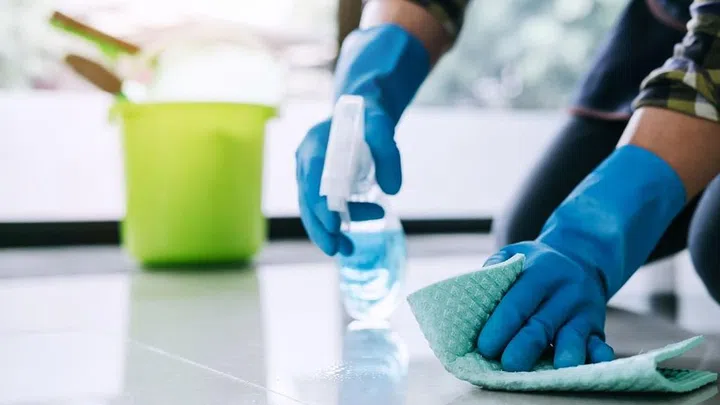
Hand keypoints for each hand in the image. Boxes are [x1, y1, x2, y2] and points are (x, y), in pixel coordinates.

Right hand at [295, 25, 429, 255]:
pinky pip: (320, 208)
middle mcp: (306, 161)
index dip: (320, 205)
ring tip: (347, 250)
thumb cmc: (369, 118)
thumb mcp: (382, 127)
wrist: (360, 111)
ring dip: (325, 232)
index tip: (334, 225)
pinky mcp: (317, 184)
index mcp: (316, 145)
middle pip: (307, 200)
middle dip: (320, 228)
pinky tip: (347, 240)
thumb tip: (393, 190)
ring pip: (310, 208)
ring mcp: (309, 174)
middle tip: (337, 250)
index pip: (313, 180)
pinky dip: (331, 225)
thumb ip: (388, 154)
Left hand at [477, 242, 614, 371]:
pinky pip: (599, 343)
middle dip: (526, 346)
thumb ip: (495, 268)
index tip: (485, 346)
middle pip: (542, 323)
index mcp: (540, 272)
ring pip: (573, 335)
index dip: (502, 324)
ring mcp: (583, 310)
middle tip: (509, 364)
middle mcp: (564, 291)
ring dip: (565, 353)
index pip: (518, 301)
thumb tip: (474, 295)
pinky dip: (598, 355)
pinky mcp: (596, 327)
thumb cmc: (535, 264)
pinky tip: (594, 364)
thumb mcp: (515, 254)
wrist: (580, 258)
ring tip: (557, 369)